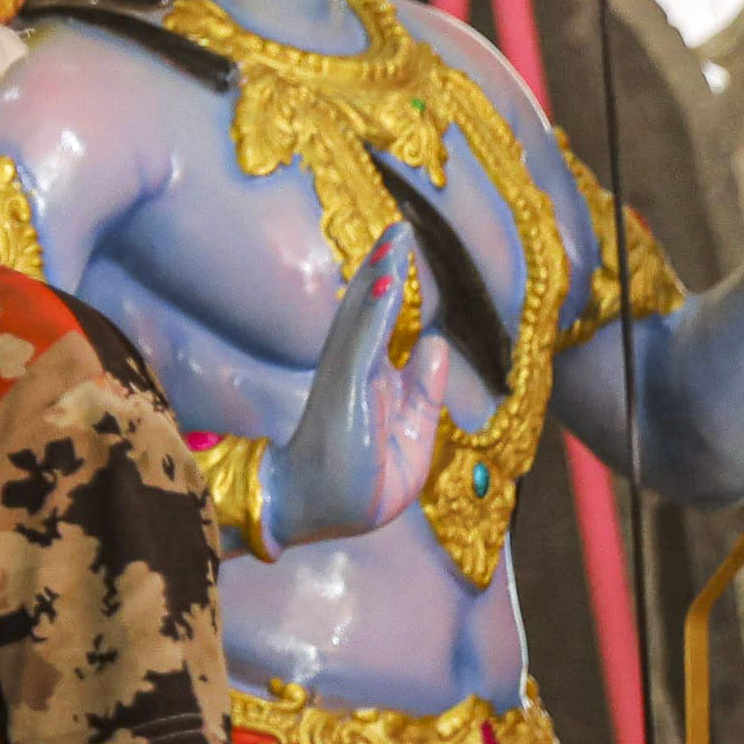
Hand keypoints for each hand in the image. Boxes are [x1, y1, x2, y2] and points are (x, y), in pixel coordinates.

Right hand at [267, 243, 449, 549]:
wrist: (310, 515)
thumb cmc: (356, 488)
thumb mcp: (413, 443)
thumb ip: (424, 394)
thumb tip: (433, 342)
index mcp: (370, 386)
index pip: (382, 330)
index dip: (389, 291)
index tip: (398, 254)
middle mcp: (355, 374)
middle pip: (368, 309)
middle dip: (383, 267)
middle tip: (398, 229)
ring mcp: (346, 379)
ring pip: (363, 316)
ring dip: (378, 275)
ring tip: (394, 238)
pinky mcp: (341, 390)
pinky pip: (360, 343)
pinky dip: (372, 312)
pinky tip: (384, 281)